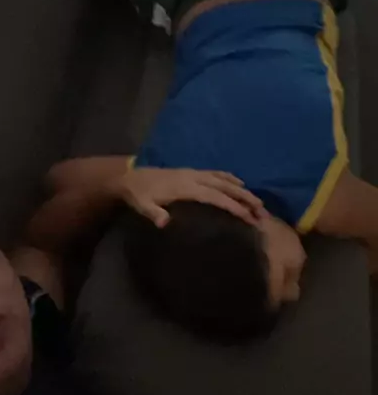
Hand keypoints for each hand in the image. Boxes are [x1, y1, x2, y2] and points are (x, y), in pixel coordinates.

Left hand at [119, 167, 264, 227]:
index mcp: (186, 187)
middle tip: (263, 213)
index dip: (233, 206)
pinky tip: (240, 184)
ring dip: (243, 190)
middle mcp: (194, 178)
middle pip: (226, 187)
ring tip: (259, 203)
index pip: (215, 197)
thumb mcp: (142, 206)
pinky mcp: (192, 172)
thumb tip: (164, 222)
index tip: (248, 217)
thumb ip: (153, 213)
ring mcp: (195, 173)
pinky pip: (217, 174)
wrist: (131, 177)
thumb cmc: (138, 195)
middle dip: (246, 199)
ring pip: (224, 180)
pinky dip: (231, 178)